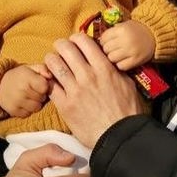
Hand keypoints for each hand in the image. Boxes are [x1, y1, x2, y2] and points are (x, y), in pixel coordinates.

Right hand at [0, 64, 51, 116]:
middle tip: (33, 90)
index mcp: (27, 77)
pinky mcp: (13, 111)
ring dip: (35, 103)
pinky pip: (28, 114)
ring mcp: (16, 101)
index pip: (45, 87)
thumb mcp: (30, 68)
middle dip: (40, 95)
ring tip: (29, 96)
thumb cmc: (19, 76)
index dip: (44, 86)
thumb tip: (50, 76)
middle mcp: (21, 90)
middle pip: (42, 98)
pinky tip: (23, 102)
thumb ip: (43, 68)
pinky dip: (27, 109)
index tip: (39, 84)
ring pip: (36, 108)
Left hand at [45, 33, 145, 147]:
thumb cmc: (127, 112)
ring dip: (52, 61)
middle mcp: (87, 75)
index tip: (75, 43)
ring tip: (54, 64)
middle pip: (64, 48)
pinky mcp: (65, 105)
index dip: (76, 38)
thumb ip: (114, 69)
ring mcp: (74, 90)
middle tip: (61, 50)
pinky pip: (50, 86)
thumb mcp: (127, 84)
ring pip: (53, 64)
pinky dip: (49, 81)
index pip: (82, 40)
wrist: (120, 137)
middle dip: (61, 46)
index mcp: (103, 67)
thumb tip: (106, 59)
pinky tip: (53, 82)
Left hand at [99, 19, 154, 69]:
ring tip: (118, 55)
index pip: (103, 38)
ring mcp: (131, 51)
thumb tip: (97, 42)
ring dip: (112, 58)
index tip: (106, 42)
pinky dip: (120, 64)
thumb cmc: (136, 30)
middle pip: (106, 49)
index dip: (103, 41)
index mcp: (121, 29)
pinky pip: (121, 66)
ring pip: (111, 58)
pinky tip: (123, 60)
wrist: (155, 36)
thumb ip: (111, 32)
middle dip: (107, 50)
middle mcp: (125, 40)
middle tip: (112, 49)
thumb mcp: (124, 25)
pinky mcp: (136, 60)